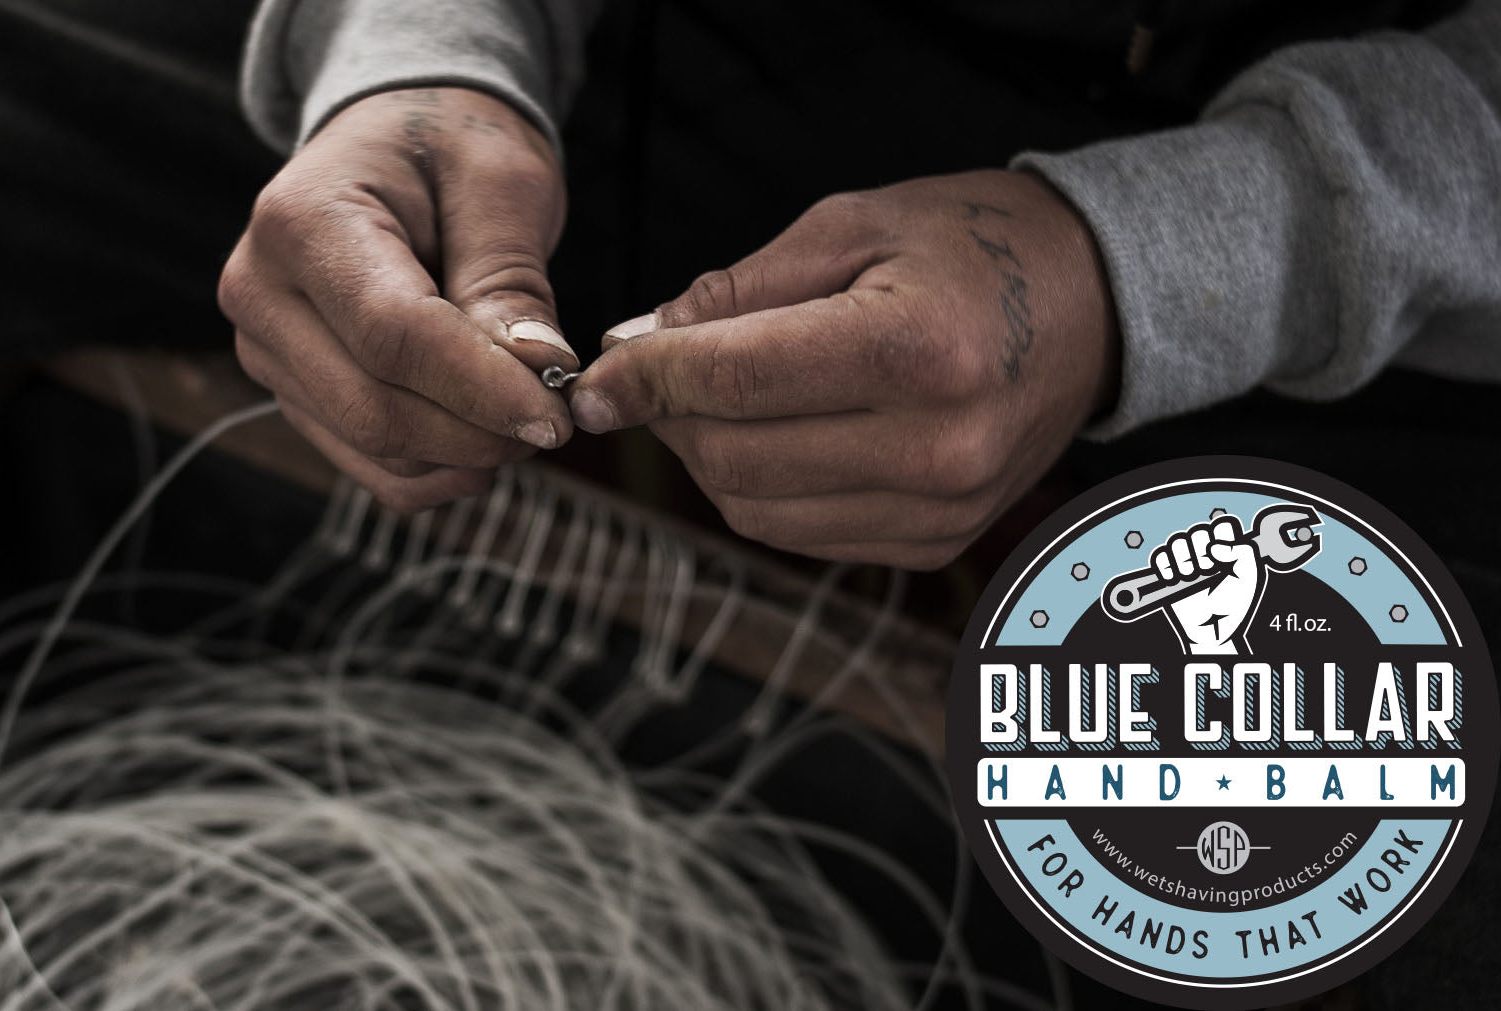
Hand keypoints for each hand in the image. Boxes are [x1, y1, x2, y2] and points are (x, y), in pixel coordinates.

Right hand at [219, 88, 576, 511]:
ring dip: (461, 454)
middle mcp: (260, 291)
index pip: (392, 335)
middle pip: (371, 405)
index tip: (557, 413)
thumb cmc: (446, 145)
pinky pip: (364, 466)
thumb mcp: (497, 181)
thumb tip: (535, 371)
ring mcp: (266, 350)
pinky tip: (485, 446)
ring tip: (527, 419)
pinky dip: (434, 471)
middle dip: (476, 432)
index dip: (478, 387)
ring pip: (369, 445)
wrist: (393, 143)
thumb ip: (509, 277)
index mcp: (301, 220)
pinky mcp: (291, 391)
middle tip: (557, 421)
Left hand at [569, 170, 1119, 566]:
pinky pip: (800, 534)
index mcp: (919, 352)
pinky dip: (759, 490)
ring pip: (754, 511)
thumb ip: (737, 291)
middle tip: (652, 373)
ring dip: (706, 457)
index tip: (591, 376)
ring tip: (712, 398)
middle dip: (669, 416)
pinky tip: (771, 434)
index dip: (642, 380)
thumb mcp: (852, 226)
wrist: (1094, 304)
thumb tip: (634, 345)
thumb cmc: (970, 247)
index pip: (734, 380)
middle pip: (732, 459)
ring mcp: (943, 508)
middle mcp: (938, 447)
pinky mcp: (935, 542)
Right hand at [1154, 517, 1261, 654]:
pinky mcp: (1167, 571)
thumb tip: (1217, 546)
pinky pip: (1160, 556)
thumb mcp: (1249, 580)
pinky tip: (1176, 580)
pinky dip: (1166, 567)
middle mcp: (1206, 550)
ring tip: (1193, 578)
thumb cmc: (1232, 605)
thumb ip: (1243, 554)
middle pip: (1198, 531)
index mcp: (1228, 548)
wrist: (1212, 628)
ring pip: (1177, 541)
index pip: (1222, 525)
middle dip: (1202, 552)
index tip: (1224, 556)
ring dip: (1185, 560)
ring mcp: (1186, 560)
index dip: (1222, 537)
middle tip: (1209, 571)